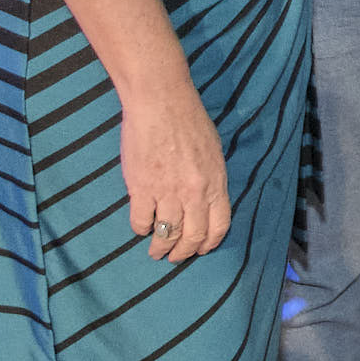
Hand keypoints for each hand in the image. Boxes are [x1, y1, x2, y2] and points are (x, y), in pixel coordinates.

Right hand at [121, 86, 232, 262]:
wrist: (161, 103)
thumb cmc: (189, 121)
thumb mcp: (213, 151)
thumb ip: (211, 179)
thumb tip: (205, 201)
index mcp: (216, 182)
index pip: (219, 226)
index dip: (209, 243)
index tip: (200, 249)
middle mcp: (194, 192)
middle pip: (192, 236)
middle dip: (183, 252)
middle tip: (174, 257)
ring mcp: (167, 192)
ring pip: (166, 234)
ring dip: (160, 247)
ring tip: (156, 251)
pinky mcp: (141, 188)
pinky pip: (141, 220)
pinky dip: (141, 228)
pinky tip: (141, 227)